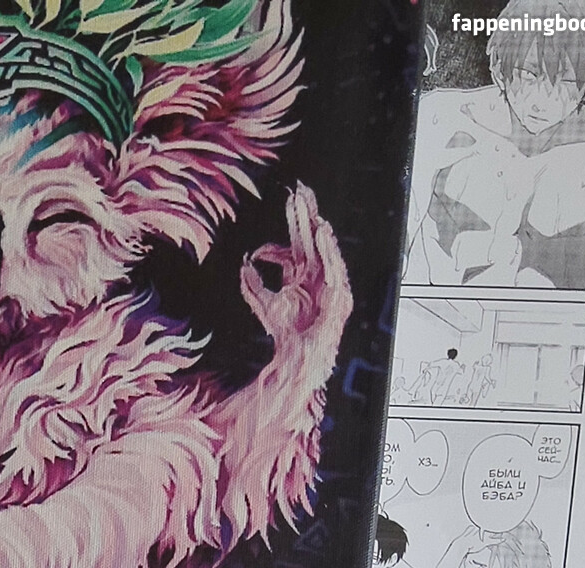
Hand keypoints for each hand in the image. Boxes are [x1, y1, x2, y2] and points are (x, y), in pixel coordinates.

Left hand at [238, 183, 351, 382]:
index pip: (292, 249)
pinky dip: (329, 252)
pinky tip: (322, 235)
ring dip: (319, 231)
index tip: (257, 252)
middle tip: (300, 191)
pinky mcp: (339, 296)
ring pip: (325, 251)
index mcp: (300, 276)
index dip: (275, 246)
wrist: (296, 358)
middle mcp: (316, 276)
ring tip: (313, 213)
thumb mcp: (263, 305)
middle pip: (311, 240)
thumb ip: (252, 285)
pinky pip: (336, 268)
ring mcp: (329, 285)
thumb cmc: (285, 334)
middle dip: (306, 216)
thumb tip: (245, 263)